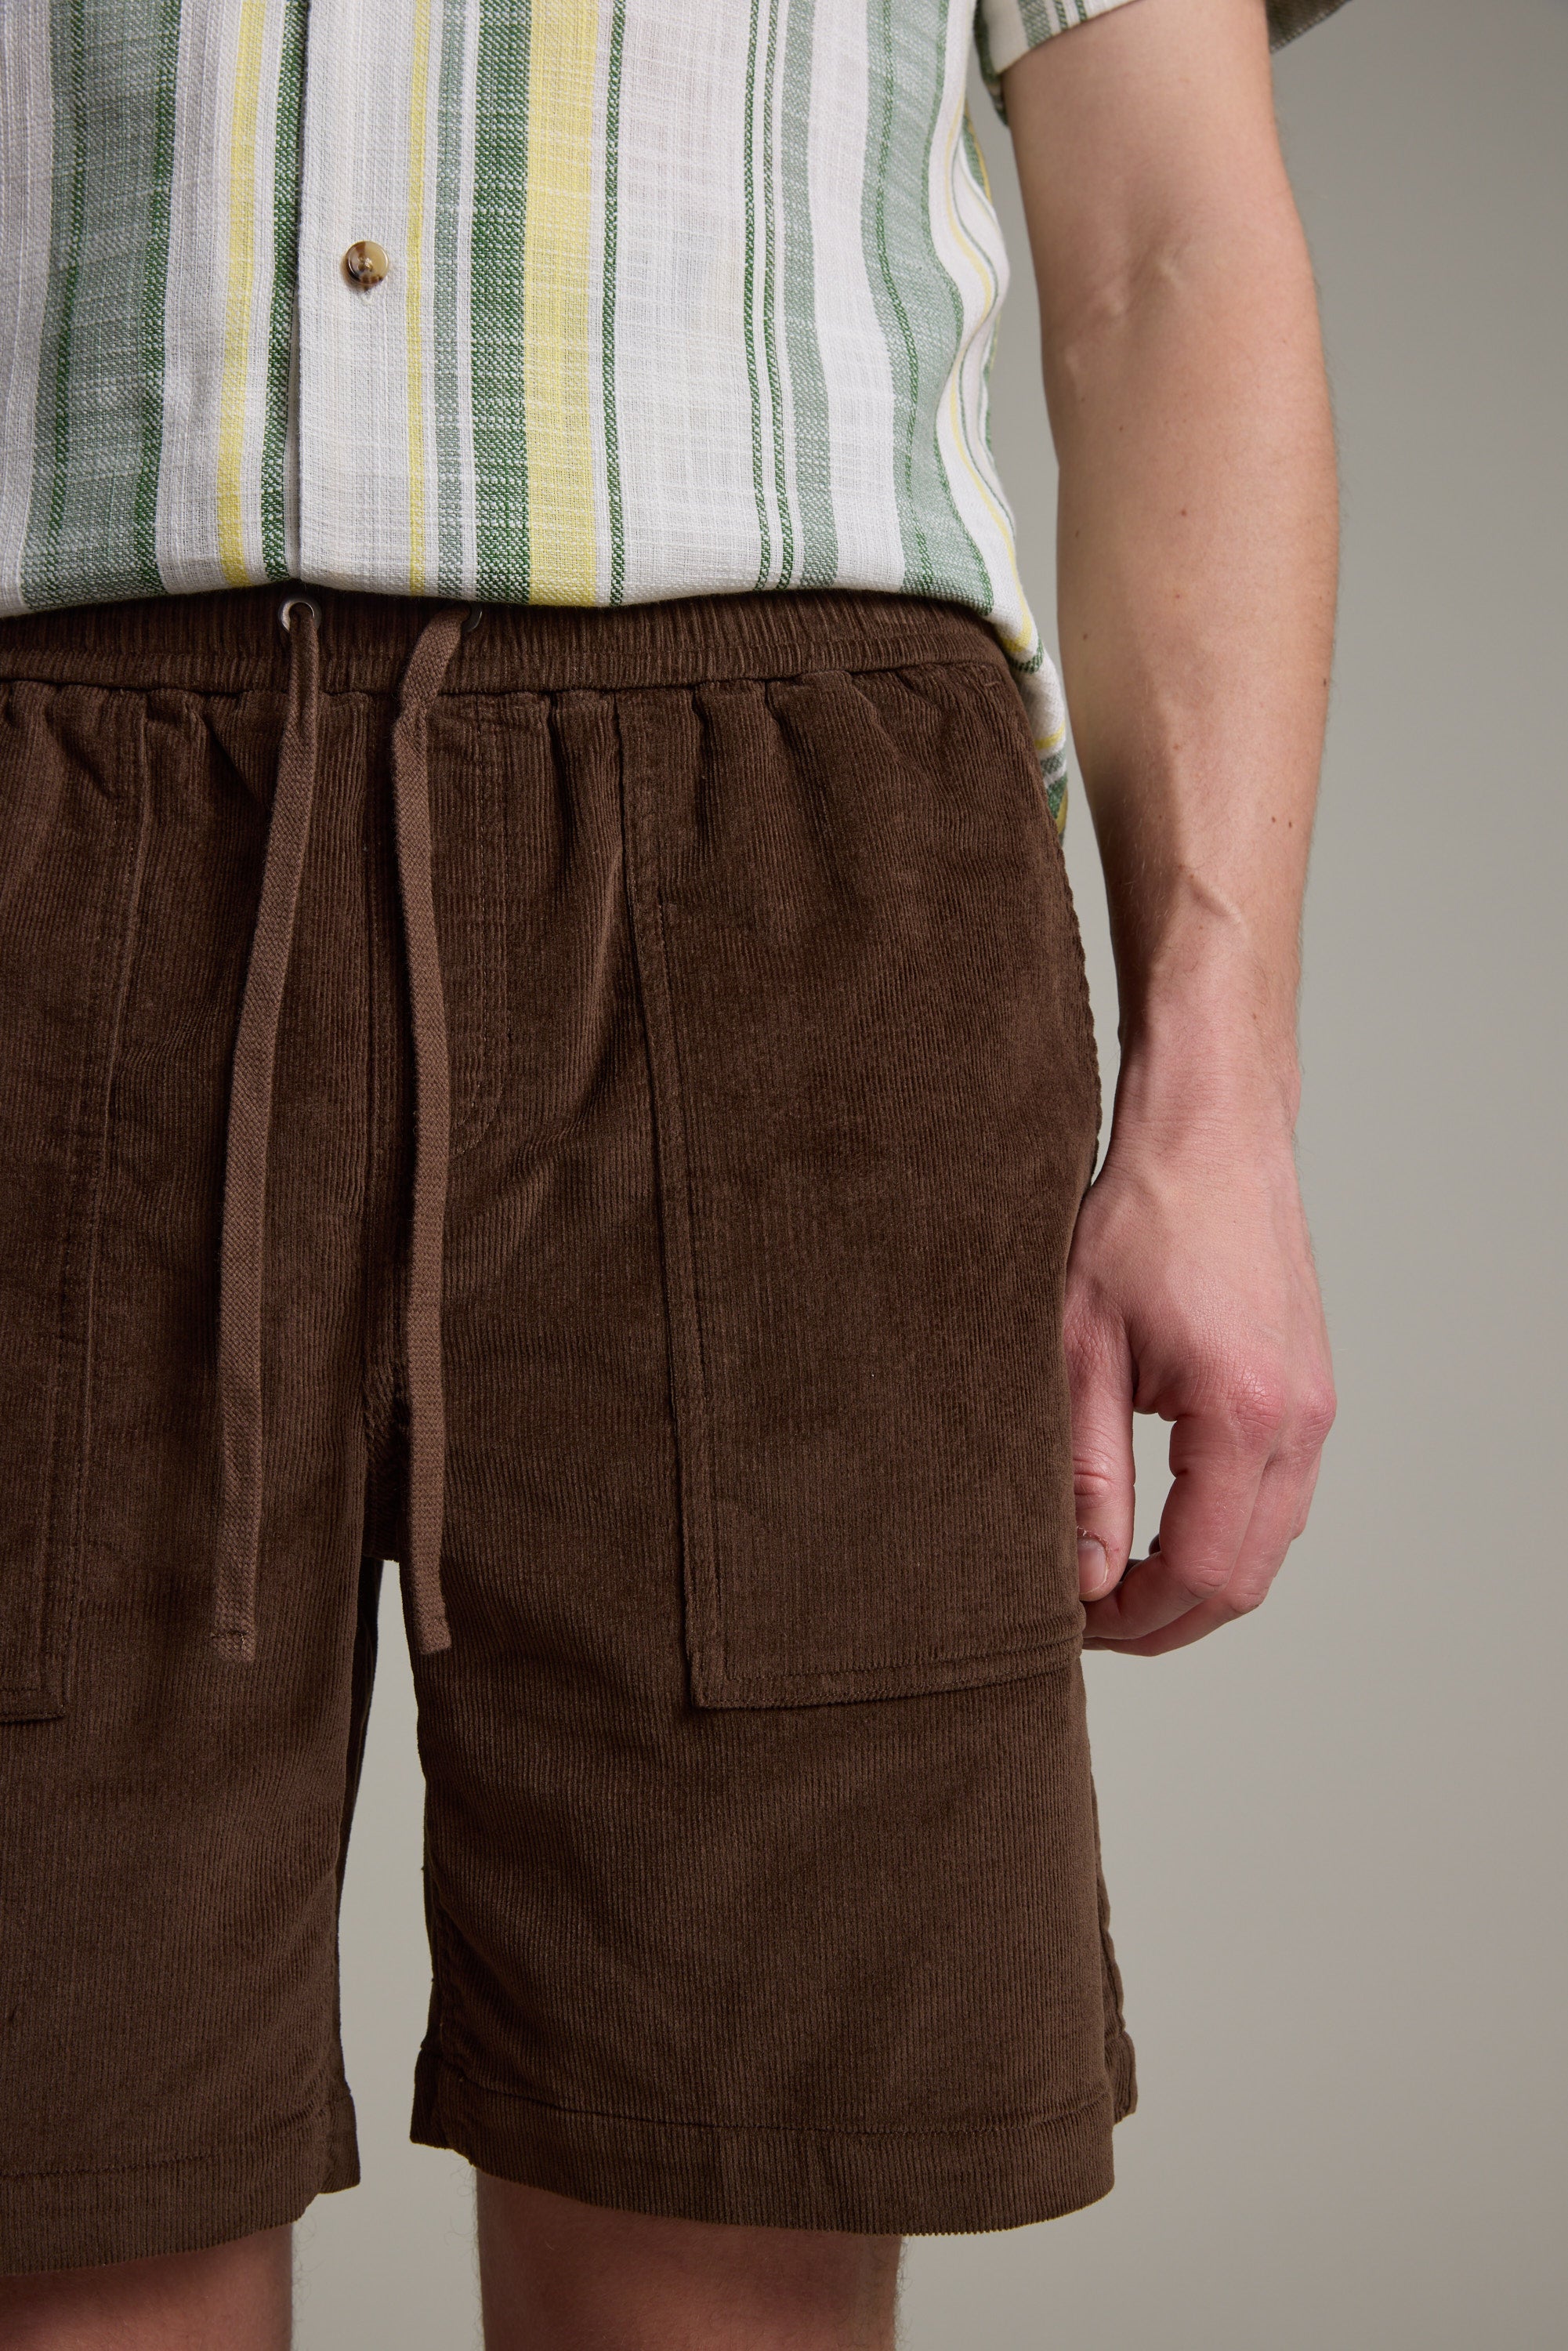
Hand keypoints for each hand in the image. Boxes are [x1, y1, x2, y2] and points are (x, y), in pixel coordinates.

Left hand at [1065, 1083, 1334, 1656]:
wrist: (1210, 1134)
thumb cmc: (1137, 1221)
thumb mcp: (1080, 1349)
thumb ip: (1086, 1473)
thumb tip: (1086, 1577)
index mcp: (1244, 1413)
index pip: (1202, 1569)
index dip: (1136, 1617)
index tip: (1073, 1623)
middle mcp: (1300, 1419)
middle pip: (1247, 1576)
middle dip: (1168, 1617)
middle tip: (1087, 1621)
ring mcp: (1317, 1406)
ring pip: (1270, 1543)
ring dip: (1199, 1579)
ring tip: (1112, 1578)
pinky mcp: (1311, 1391)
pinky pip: (1279, 1496)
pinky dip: (1226, 1532)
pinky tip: (1158, 1526)